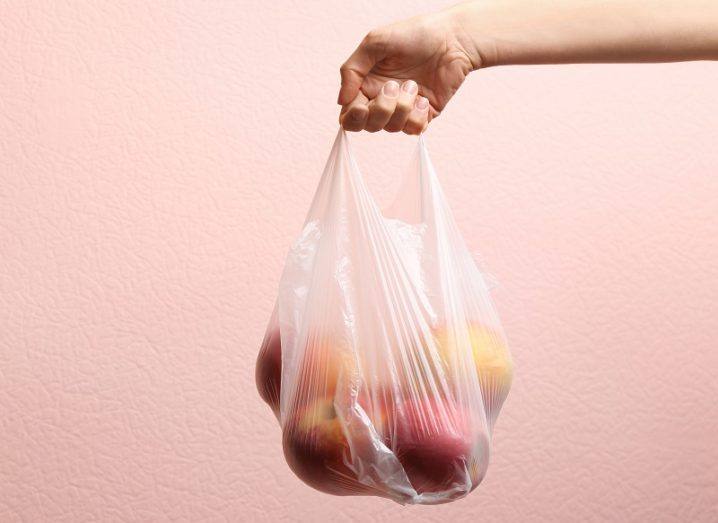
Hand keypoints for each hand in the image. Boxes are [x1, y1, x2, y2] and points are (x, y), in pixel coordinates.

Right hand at [338, 10, 475, 134]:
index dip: (353, 117)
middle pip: (369, 125)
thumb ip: (351, 70)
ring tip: (413, 84)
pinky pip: (413, 129)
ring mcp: (403, 109)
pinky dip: (417, 116)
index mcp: (366, 84)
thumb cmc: (413, 35)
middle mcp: (383, 100)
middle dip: (381, 110)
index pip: (350, 114)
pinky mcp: (423, 115)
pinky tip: (423, 97)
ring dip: (402, 107)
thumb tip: (341, 101)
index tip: (362, 107)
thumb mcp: (375, 43)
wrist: (452, 39)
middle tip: (393, 87)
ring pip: (392, 128)